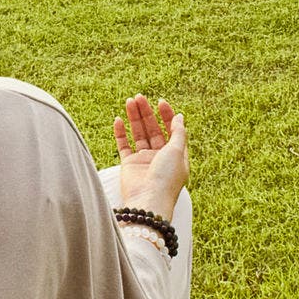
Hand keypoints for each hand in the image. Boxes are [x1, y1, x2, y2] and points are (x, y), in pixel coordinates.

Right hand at [113, 95, 188, 220]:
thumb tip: (180, 117)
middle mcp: (159, 156)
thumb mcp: (177, 152)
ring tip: (129, 101)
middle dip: (147, 112)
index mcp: (175, 154)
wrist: (148, 202)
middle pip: (153, 129)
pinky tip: (118, 119)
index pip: (171, 129)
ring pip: (138, 134)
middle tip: (139, 97)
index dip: (166, 114)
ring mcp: (143, 160)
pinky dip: (120, 133)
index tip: (160, 101)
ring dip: (134, 117)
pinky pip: (123, 145)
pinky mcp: (129, 165)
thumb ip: (178, 133)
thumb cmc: (166, 179)